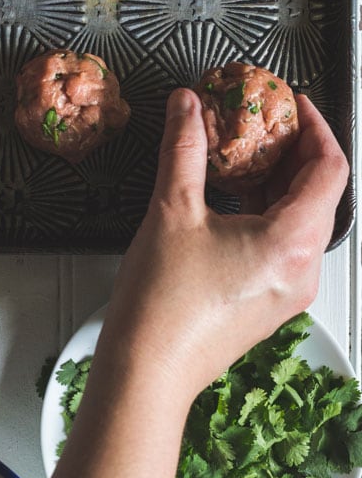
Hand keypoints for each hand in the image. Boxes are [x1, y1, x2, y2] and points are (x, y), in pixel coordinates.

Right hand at [98, 87, 348, 402]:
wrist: (147, 372)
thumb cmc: (162, 307)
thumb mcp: (171, 212)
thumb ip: (184, 150)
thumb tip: (187, 108)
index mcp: (291, 243)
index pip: (330, 169)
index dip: (316, 128)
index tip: (292, 105)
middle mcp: (302, 270)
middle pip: (319, 195)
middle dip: (294, 154)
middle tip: (264, 125)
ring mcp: (288, 291)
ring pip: (301, 222)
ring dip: (278, 185)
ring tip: (243, 158)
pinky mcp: (269, 304)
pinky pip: (283, 247)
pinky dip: (266, 215)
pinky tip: (231, 201)